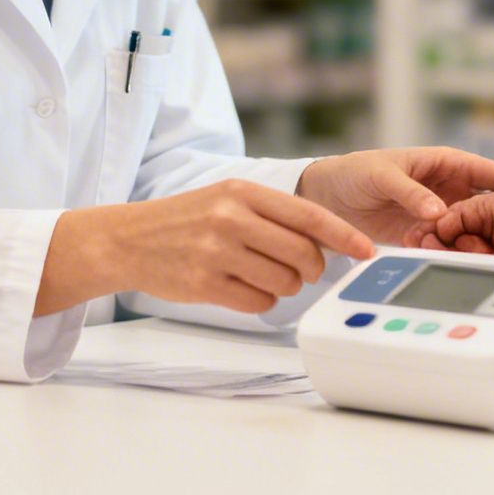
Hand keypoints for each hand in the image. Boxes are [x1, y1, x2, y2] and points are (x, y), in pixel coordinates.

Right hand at [35, 179, 371, 316]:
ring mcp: (216, 252)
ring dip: (283, 286)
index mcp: (242, 191)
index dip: (343, 236)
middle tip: (298, 269)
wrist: (127, 239)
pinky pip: (259, 303)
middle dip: (310, 268)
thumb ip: (272, 213)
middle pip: (302, 254)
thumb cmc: (185, 220)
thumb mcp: (227, 199)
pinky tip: (241, 288)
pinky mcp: (204, 283)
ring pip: (284, 282)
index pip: (309, 214)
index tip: (366, 250)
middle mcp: (231, 218)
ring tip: (259, 275)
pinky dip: (260, 301)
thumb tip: (325, 239)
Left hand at [296, 147, 493, 247]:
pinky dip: (462, 254)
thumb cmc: (354, 173)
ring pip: (475, 228)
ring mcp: (441, 211)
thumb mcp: (381, 176)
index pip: (493, 172)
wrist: (327, 196)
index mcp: (445, 164)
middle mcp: (449, 188)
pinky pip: (453, 244)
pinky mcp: (429, 233)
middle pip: (492, 202)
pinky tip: (476, 266)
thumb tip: (438, 210)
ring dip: (486, 241)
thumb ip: (410, 192)